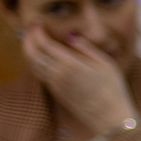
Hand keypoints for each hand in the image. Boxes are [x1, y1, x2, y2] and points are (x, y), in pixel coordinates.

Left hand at [20, 26, 138, 140]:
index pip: (44, 44)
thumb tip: (71, 36)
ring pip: (33, 64)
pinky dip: (36, 62)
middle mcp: (58, 73)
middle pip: (32, 53)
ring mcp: (55, 84)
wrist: (110, 116)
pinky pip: (40, 73)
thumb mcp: (106, 64)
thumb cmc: (113, 89)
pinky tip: (42, 57)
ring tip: (33, 41)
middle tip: (30, 30)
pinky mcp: (56, 91)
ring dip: (29, 51)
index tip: (38, 24)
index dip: (37, 32)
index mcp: (71, 64)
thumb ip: (86, 48)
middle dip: (27, 39)